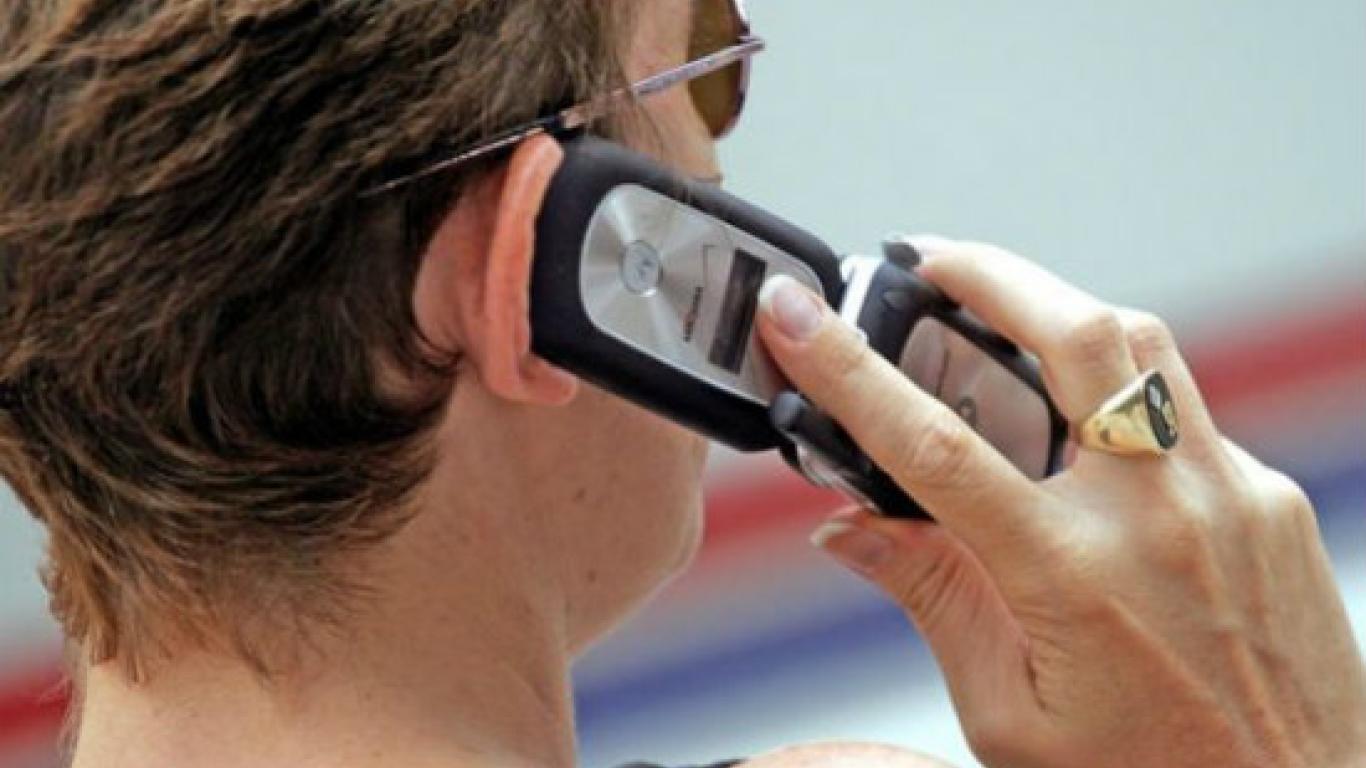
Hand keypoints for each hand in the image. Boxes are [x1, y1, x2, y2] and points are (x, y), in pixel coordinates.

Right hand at [756, 237, 1365, 767]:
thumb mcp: (1009, 716)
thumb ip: (933, 600)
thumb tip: (851, 528)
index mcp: (1073, 577)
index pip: (932, 444)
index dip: (851, 369)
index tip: (802, 317)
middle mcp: (1161, 516)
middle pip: (1073, 335)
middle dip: (988, 272)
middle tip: (927, 256)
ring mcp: (1232, 496)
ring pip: (1142, 347)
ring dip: (1060, 308)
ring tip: (998, 308)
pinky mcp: (1271, 501)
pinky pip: (1184, 413)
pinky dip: (1120, 396)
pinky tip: (1084, 432)